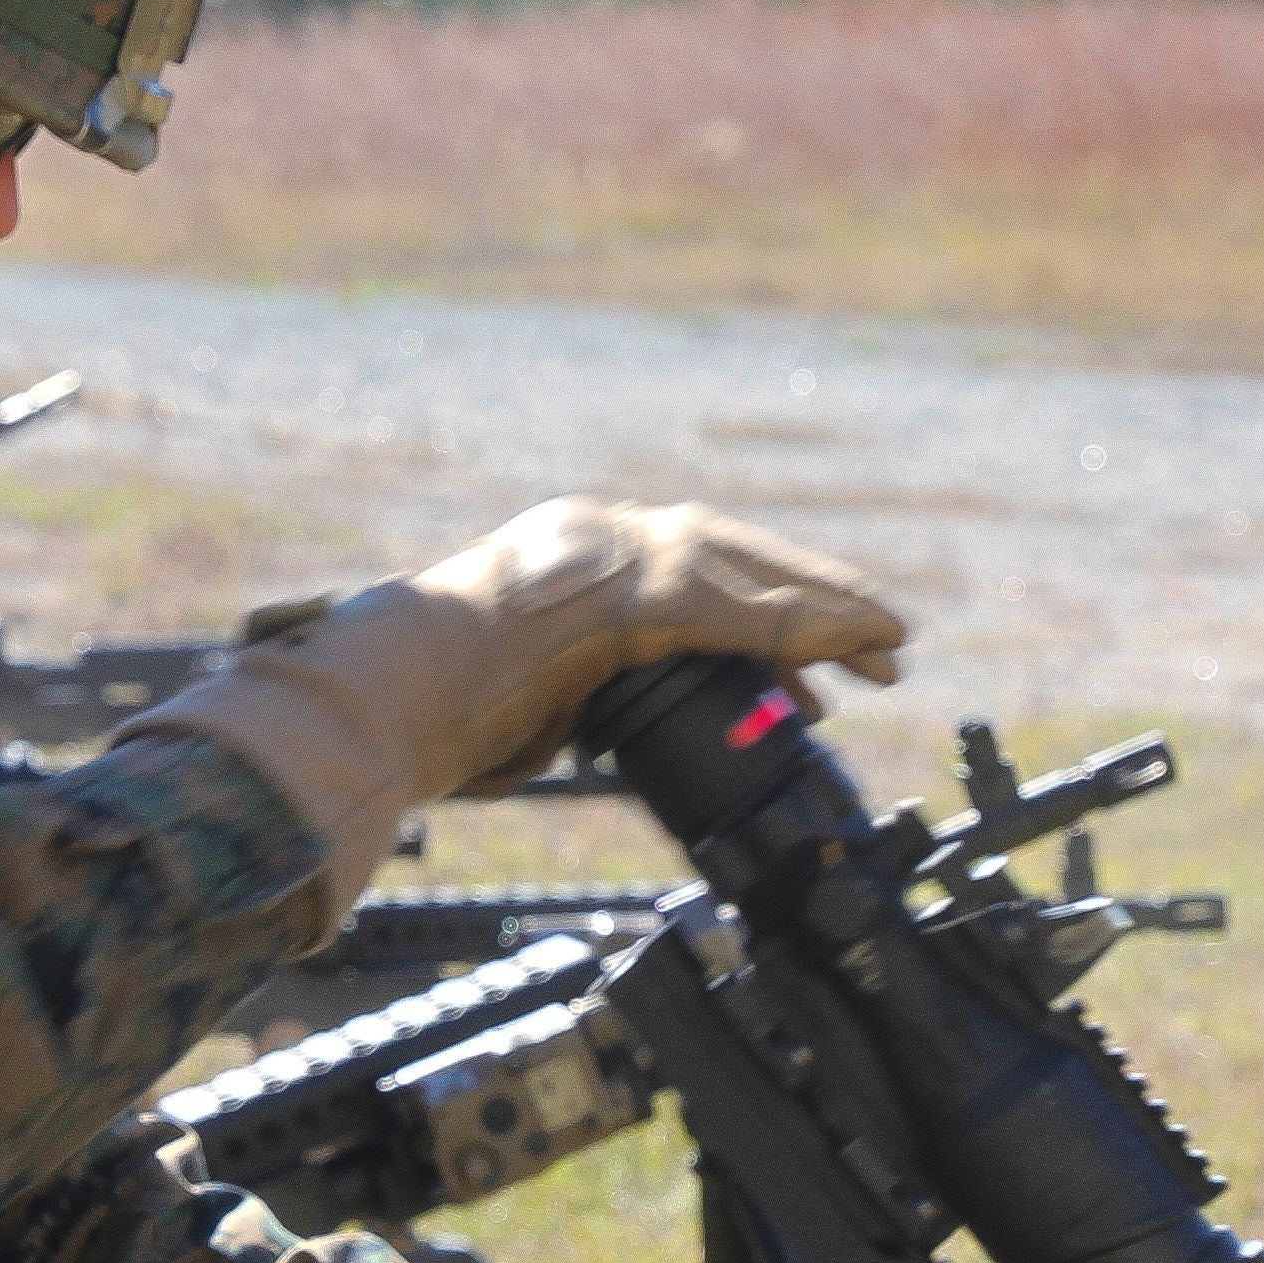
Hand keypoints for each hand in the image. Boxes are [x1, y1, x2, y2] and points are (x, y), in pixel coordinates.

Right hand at [118, 498, 909, 929]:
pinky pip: (726, 608)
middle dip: (812, 590)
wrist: (375, 706)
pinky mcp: (613, 598)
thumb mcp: (520, 695)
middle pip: (730, 546)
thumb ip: (572, 693)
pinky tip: (847, 646)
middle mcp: (588, 534)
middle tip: (884, 639)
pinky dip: (793, 627)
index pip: (687, 560)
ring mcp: (599, 556)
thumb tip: (581, 728)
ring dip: (823, 604)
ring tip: (889, 643)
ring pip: (740, 565)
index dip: (763, 593)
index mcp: (564, 550)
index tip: (817, 643)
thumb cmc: (421, 717)